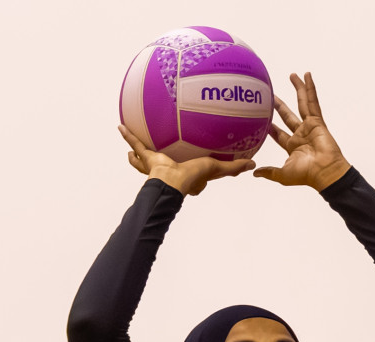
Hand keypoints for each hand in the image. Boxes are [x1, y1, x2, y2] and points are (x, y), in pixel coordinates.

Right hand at [119, 125, 253, 195]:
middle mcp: (170, 169)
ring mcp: (156, 165)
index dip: (193, 168)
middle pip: (166, 163)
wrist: (171, 181)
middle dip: (163, 159)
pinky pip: (136, 144)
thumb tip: (252, 165)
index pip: (190, 172)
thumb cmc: (193, 177)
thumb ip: (233, 167)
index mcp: (186, 174)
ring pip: (146, 157)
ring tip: (135, 143)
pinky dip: (128, 136)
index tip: (196, 163)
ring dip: (140, 152)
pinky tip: (121, 126)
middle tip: (163, 150)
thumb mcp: (216, 167)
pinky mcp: (147, 158)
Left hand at [255, 73, 350, 190]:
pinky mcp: (317, 121)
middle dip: (280, 105)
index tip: (261, 118)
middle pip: (288, 115)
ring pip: (302, 104)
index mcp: (292, 146)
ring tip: (293, 76)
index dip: (270, 126)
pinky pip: (312, 102)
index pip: (278, 133)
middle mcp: (301, 135)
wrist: (324, 172)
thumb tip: (254, 173)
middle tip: (272, 95)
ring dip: (298, 90)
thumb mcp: (282, 174)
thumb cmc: (307, 175)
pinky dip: (310, 89)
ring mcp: (310, 126)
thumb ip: (269, 172)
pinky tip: (307, 76)